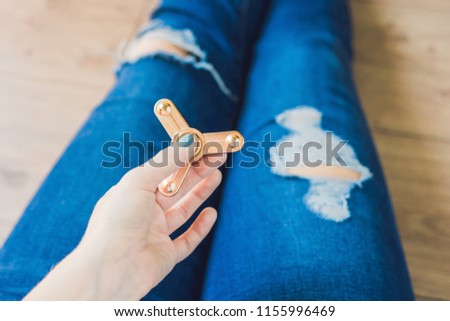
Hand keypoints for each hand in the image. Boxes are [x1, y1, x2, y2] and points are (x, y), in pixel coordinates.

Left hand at [24, 146, 225, 299]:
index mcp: (132, 193)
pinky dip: (201, 227)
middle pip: (176, 187)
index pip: (162, 170)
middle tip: (217, 157)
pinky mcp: (165, 255)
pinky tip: (211, 213)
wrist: (109, 269)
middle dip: (197, 171)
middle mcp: (143, 212)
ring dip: (200, 193)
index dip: (183, 158)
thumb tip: (190, 142)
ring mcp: (155, 233)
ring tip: (217, 175)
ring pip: (183, 210)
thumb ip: (167, 162)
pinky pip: (187, 239)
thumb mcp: (140, 181)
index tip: (203, 146)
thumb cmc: (117, 221)